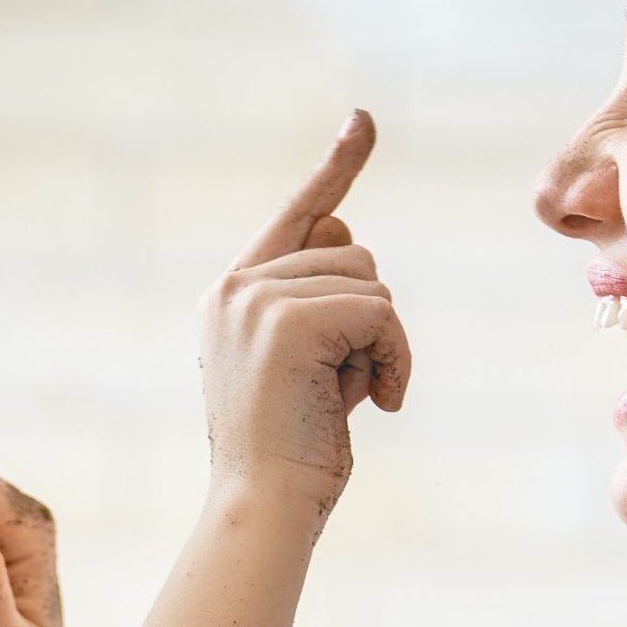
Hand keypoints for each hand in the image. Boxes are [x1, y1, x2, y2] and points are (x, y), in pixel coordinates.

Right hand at [200, 110, 409, 525]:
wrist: (264, 506)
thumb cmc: (293, 454)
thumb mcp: (311, 367)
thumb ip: (325, 304)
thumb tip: (345, 232)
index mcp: (232, 295)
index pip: (299, 215)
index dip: (336, 167)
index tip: (363, 120)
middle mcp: (236, 286)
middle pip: (352, 253)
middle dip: (371, 320)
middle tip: (349, 385)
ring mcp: (257, 298)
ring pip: (371, 282)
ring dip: (383, 344)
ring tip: (355, 397)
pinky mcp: (289, 319)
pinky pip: (381, 313)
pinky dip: (393, 359)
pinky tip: (378, 404)